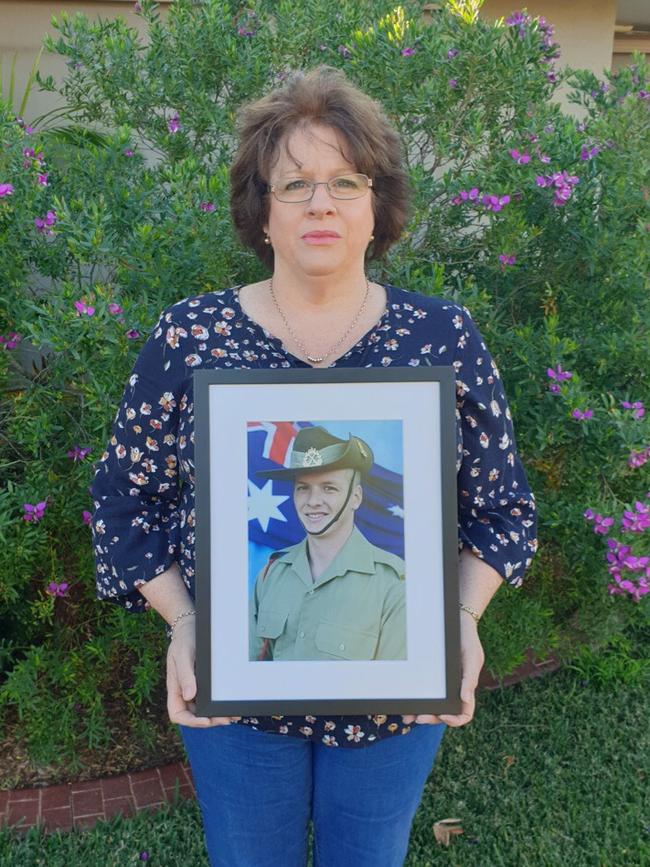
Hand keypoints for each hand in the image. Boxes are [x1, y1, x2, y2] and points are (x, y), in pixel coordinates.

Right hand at [166, 617, 240, 727]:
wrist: (190, 625)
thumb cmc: (183, 639)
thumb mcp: (183, 655)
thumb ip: (185, 675)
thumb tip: (189, 696)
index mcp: (175, 688)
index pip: (177, 714)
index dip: (191, 721)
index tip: (206, 720)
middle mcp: (184, 691)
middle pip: (193, 715)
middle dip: (209, 720)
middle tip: (226, 718)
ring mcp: (193, 687)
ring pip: (202, 709)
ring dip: (216, 715)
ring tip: (232, 715)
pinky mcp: (203, 682)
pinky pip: (209, 698)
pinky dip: (218, 704)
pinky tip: (229, 703)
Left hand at [402, 613, 484, 727]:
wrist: (455, 619)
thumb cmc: (467, 638)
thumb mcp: (472, 656)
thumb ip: (470, 678)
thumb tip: (465, 699)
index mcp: (466, 688)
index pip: (464, 713)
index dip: (455, 720)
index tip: (443, 716)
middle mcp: (453, 689)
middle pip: (443, 713)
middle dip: (431, 718)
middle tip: (418, 718)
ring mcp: (441, 684)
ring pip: (431, 706)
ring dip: (420, 713)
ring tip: (406, 716)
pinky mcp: (430, 675)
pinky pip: (423, 691)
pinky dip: (415, 699)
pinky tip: (405, 702)